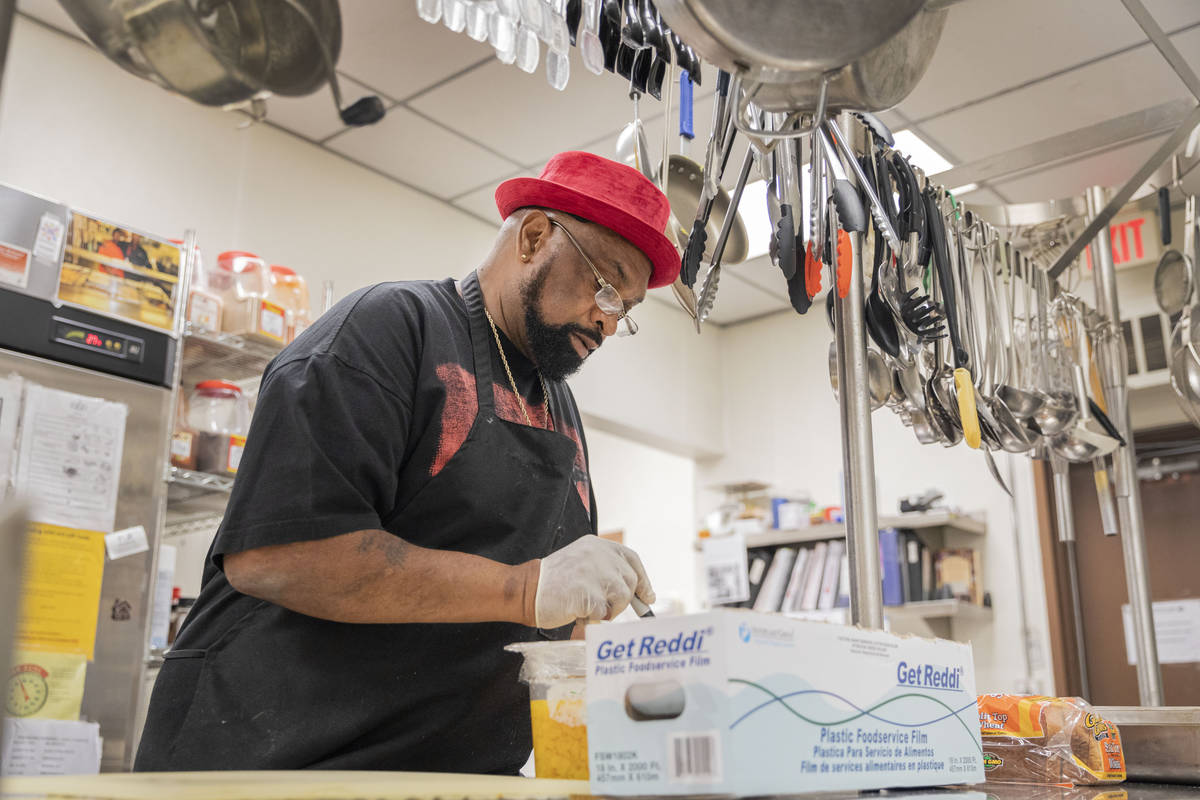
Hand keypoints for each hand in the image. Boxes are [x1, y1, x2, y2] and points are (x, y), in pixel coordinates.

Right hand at [533, 536, 654, 628]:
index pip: (631, 559)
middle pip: (629, 581)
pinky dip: (592, 619)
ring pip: (621, 599)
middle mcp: (598, 555)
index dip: (643, 579)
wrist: (526, 589)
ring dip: (608, 610)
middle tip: (604, 608)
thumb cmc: (555, 582)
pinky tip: (576, 612)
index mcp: (597, 545)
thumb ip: (606, 569)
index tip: (647, 596)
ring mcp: (594, 573)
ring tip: (586, 608)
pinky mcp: (588, 594)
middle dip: (622, 600)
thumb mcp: (582, 562)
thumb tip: (639, 592)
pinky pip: (604, 614)